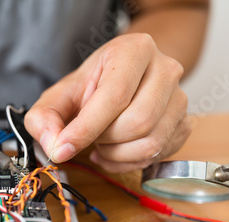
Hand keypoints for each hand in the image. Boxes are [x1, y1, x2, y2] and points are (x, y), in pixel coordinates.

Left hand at [25, 33, 191, 172]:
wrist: (123, 80)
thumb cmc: (92, 86)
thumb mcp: (59, 95)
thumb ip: (44, 118)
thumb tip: (54, 146)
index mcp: (134, 51)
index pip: (114, 97)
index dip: (85, 129)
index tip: (62, 148)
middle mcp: (165, 70)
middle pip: (137, 122)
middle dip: (104, 139)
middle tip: (89, 136)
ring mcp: (180, 98)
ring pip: (151, 143)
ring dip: (116, 153)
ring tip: (101, 142)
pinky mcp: (184, 124)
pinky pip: (158, 156)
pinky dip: (128, 162)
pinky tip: (114, 151)